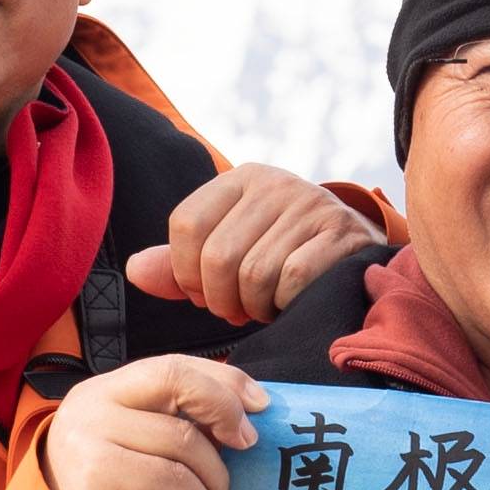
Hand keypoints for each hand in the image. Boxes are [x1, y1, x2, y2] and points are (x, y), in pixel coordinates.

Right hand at [42, 358, 264, 489]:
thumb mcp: (147, 449)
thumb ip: (180, 423)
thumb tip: (248, 410)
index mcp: (105, 391)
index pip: (171, 366)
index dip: (222, 380)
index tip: (259, 403)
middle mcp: (91, 405)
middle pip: (175, 382)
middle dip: (224, 408)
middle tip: (248, 444)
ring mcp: (91, 439)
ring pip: (183, 441)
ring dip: (215, 480)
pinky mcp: (99, 479)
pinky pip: (173, 482)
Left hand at [128, 166, 377, 324]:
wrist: (355, 255)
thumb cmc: (282, 256)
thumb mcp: (229, 251)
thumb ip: (179, 265)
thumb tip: (134, 271)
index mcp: (241, 179)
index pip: (186, 224)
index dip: (185, 272)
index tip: (202, 293)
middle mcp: (276, 183)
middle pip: (217, 257)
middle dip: (220, 299)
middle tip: (235, 309)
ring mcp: (311, 206)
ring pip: (254, 275)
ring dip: (254, 307)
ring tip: (263, 307)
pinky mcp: (340, 234)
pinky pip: (291, 282)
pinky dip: (284, 306)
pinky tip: (289, 304)